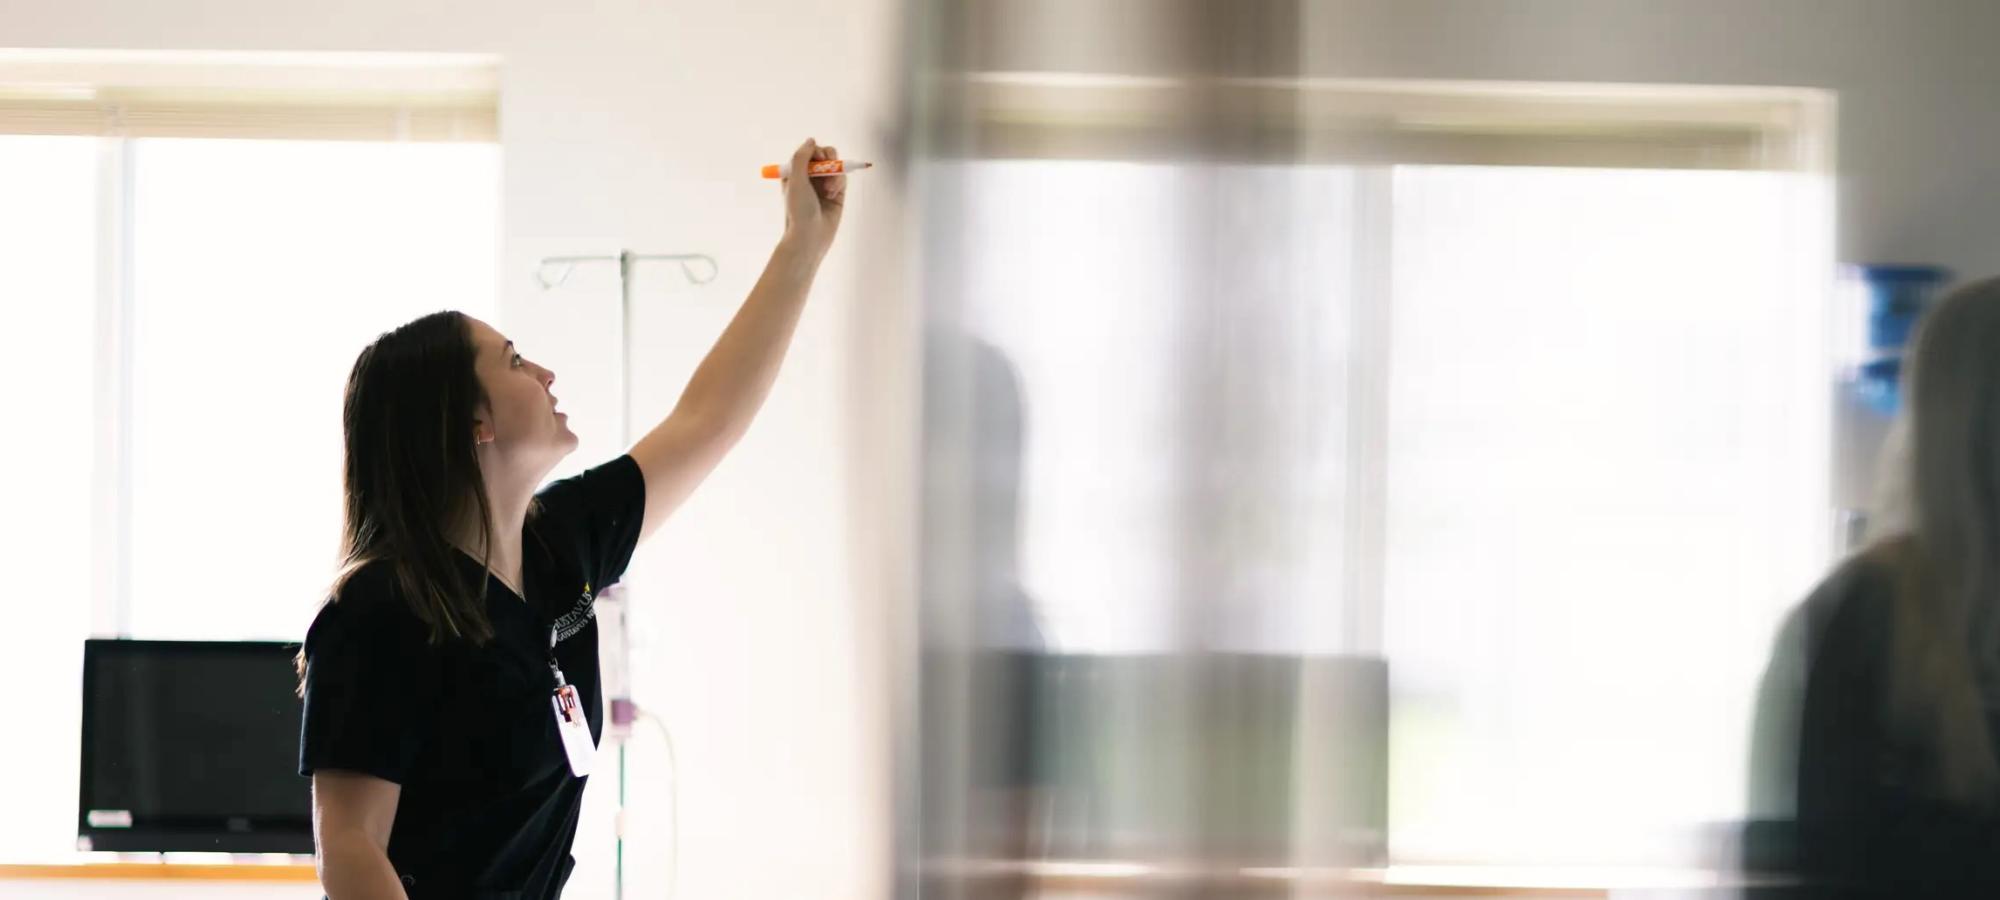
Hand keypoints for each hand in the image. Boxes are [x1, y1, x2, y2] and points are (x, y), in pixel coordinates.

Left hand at [782, 138, 845, 256]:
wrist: (809, 236)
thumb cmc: (798, 210)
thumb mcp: (795, 179)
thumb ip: (802, 157)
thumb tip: (811, 140)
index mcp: (795, 173)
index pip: (809, 152)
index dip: (816, 152)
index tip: (819, 160)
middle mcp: (809, 178)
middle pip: (825, 156)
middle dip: (829, 159)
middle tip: (829, 166)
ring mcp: (823, 186)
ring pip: (836, 168)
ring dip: (835, 175)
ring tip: (830, 190)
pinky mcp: (836, 195)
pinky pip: (842, 180)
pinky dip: (840, 183)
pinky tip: (833, 194)